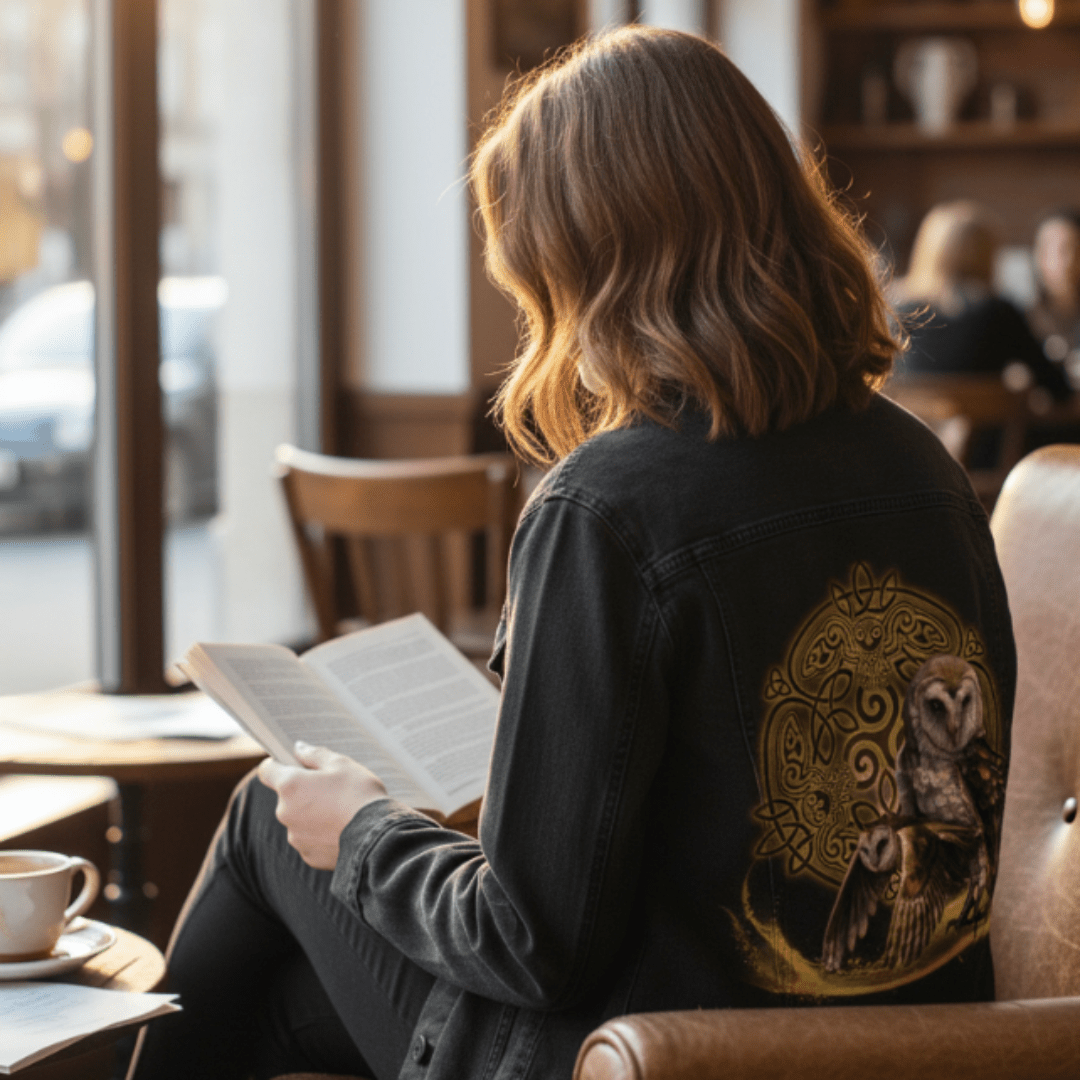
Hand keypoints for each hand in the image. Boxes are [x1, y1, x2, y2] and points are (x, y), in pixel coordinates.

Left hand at [257, 742, 388, 869]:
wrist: (376, 836)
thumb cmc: (358, 793)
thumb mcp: (341, 763)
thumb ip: (314, 754)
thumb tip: (298, 749)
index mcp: (289, 785)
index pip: (267, 770)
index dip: (278, 764)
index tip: (293, 764)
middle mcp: (284, 812)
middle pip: (286, 796)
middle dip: (303, 791)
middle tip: (331, 789)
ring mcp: (295, 837)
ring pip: (298, 819)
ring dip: (311, 814)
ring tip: (340, 811)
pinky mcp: (308, 856)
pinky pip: (310, 839)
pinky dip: (321, 834)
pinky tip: (342, 829)